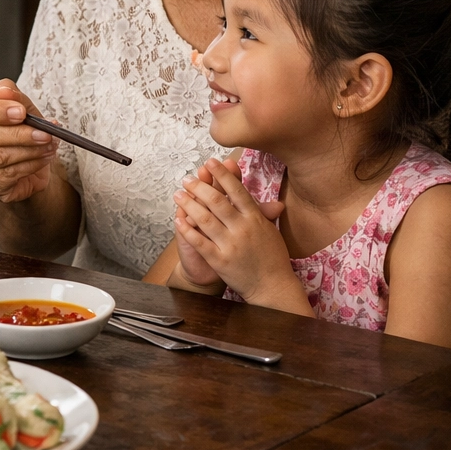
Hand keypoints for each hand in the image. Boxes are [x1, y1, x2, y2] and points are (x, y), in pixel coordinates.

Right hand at [0, 79, 60, 204]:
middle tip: (43, 132)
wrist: (24, 166)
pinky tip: (43, 157)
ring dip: (30, 150)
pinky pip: (8, 175)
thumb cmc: (15, 133)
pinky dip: (31, 165)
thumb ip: (12, 95)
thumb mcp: (18, 108)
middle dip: (19, 134)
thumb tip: (3, 89)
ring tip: (49, 144)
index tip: (21, 112)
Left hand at [173, 158, 301, 309]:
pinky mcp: (220, 260)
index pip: (238, 191)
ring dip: (189, 204)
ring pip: (205, 219)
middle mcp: (243, 229)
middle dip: (200, 186)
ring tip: (178, 194)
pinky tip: (178, 219)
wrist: (272, 287)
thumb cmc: (272, 258)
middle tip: (187, 178)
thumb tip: (272, 199)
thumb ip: (265, 213)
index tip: (211, 162)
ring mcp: (230, 245)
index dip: (223, 175)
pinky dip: (187, 229)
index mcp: (256, 219)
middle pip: (218, 201)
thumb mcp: (271, 231)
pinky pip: (200, 242)